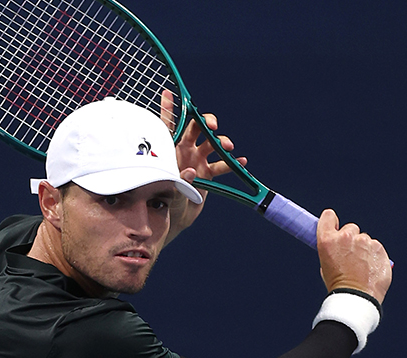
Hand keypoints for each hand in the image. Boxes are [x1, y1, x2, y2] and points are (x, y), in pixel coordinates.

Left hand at [158, 90, 246, 239]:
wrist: (176, 215)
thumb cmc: (166, 200)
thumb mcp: (169, 190)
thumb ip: (178, 180)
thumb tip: (188, 171)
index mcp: (170, 149)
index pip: (168, 125)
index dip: (167, 108)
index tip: (167, 92)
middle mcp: (185, 149)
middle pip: (197, 128)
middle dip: (206, 123)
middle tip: (212, 126)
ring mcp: (198, 159)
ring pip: (213, 144)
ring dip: (222, 142)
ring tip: (229, 147)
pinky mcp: (209, 172)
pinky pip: (223, 165)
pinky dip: (233, 163)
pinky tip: (241, 162)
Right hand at [316, 209, 391, 303]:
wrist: (357, 296)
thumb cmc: (339, 284)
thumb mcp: (325, 264)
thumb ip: (333, 248)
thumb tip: (340, 244)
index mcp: (327, 240)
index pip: (328, 216)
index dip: (331, 221)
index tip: (334, 227)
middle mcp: (346, 237)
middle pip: (350, 228)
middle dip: (351, 239)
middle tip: (350, 256)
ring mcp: (364, 241)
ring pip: (364, 239)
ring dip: (363, 248)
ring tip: (361, 266)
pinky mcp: (378, 247)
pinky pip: (376, 247)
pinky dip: (374, 255)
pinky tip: (370, 268)